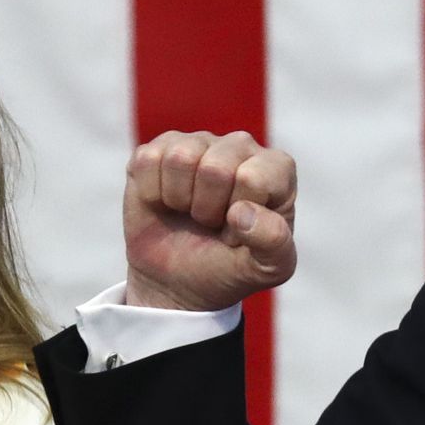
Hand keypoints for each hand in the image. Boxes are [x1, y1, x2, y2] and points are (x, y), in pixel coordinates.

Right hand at [123, 130, 296, 310]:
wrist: (180, 282)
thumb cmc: (230, 268)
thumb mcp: (268, 268)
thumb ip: (274, 242)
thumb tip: (241, 212)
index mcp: (276, 170)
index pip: (252, 180)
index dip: (239, 217)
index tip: (238, 233)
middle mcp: (241, 146)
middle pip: (214, 168)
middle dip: (206, 209)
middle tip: (210, 223)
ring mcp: (199, 143)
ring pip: (179, 158)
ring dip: (179, 199)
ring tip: (189, 211)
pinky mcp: (159, 148)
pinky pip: (147, 159)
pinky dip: (151, 193)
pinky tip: (164, 202)